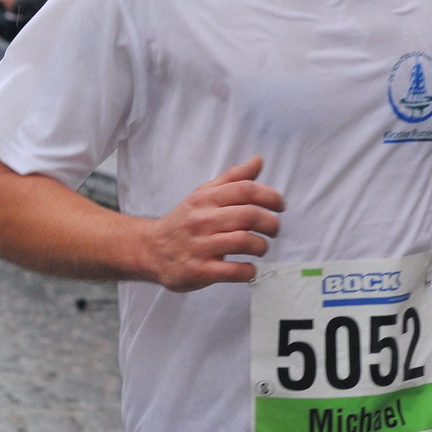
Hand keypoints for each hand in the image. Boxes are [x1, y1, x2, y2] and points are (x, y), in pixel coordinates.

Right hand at [139, 156, 284, 291]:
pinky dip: (248, 270)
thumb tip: (258, 160)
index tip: (280, 206)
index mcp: (206, 198)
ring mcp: (200, 246)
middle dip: (271, 223)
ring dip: (261, 246)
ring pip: (244, 242)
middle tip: (274, 230)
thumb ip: (232, 179)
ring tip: (261, 248)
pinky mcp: (199, 270)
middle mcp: (202, 219)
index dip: (270, 196)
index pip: (245, 189)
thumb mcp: (203, 195)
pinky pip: (232, 271)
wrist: (151, 249)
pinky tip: (249, 268)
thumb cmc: (185, 221)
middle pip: (249, 215)